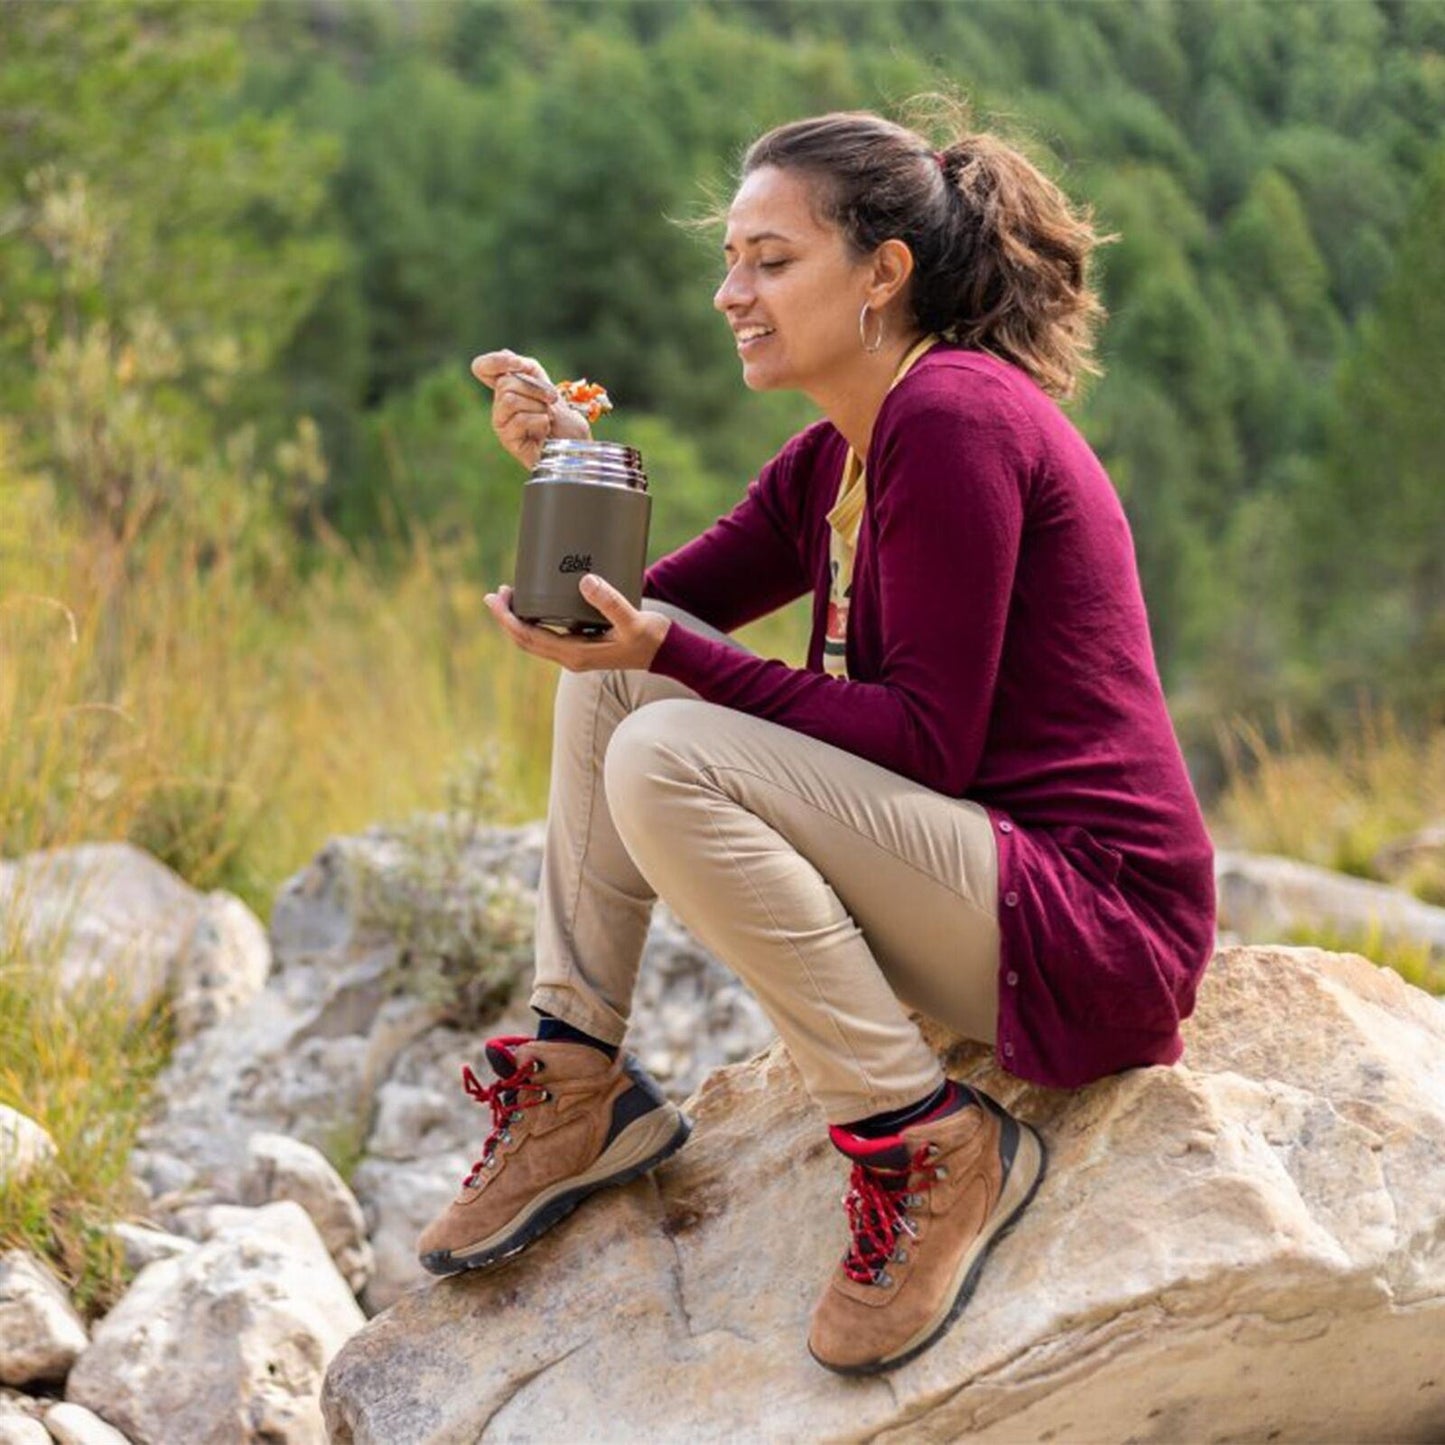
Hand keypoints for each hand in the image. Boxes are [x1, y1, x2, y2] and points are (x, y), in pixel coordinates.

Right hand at [471, 349, 590, 469]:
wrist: (576, 448)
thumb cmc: (564, 421)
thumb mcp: (547, 385)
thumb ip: (528, 370)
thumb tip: (508, 357)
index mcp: (508, 388)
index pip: (482, 367)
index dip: (495, 361)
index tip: (520, 364)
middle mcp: (500, 404)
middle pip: (504, 383)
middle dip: (535, 389)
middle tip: (551, 401)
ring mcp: (501, 422)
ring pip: (509, 400)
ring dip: (538, 406)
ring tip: (548, 418)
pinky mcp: (507, 439)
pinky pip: (519, 419)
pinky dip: (539, 421)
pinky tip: (544, 431)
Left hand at [484, 576, 670, 672]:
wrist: (668, 653)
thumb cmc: (651, 638)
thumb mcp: (632, 620)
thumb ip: (609, 602)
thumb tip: (585, 580)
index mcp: (575, 654)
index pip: (528, 637)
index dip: (507, 618)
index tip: (496, 597)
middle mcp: (571, 658)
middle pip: (525, 640)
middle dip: (507, 617)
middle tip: (496, 592)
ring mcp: (576, 654)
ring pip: (535, 639)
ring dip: (519, 620)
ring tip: (510, 596)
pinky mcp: (583, 646)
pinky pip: (549, 636)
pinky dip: (536, 621)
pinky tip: (537, 604)